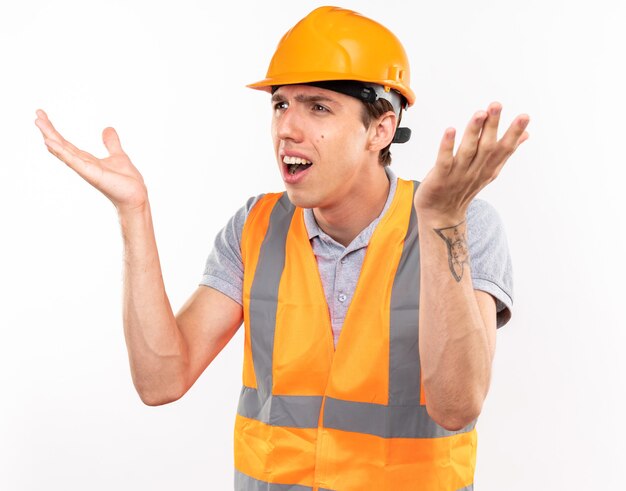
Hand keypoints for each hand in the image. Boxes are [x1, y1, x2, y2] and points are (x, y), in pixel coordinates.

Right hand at [34, 109, 148, 213]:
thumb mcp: (118, 155)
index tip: (43, 116)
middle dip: (48, 130)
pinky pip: (73, 161)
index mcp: (87, 160)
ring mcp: (85, 169)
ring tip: (38, 122)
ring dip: (50, 137)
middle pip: (61, 145)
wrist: (135, 196)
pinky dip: (61, 151)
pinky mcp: (90, 174)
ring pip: (63, 150)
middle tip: (37, 114)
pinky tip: (49, 142)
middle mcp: (82, 164)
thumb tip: (108, 129)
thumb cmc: (126, 181)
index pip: (66, 143)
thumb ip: (111, 143)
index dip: (54, 131)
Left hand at [414, 102, 529, 223]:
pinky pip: (444, 161)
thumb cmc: (463, 188)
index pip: (504, 149)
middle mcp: (475, 171)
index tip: (524, 116)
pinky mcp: (440, 178)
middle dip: (492, 126)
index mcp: (488, 168)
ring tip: (479, 113)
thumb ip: (504, 152)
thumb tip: (525, 135)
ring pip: (467, 151)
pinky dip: (447, 146)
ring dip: (473, 131)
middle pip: (486, 147)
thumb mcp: (488, 171)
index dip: (514, 133)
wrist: (441, 216)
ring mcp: (458, 175)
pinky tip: (450, 130)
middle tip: (496, 105)